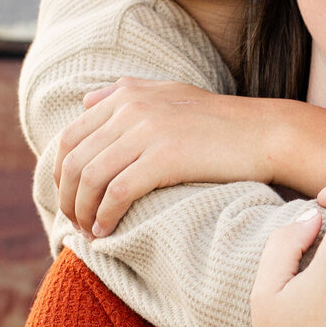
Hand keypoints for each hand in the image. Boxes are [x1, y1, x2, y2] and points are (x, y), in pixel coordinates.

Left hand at [54, 78, 279, 235]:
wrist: (265, 133)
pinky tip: (107, 231)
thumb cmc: (220, 121)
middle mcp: (131, 108)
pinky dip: (105, 216)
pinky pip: (117, 193)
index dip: (60, 175)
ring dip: (82, 212)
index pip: (69, 137)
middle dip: (67, 198)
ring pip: (90, 178)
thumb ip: (126, 93)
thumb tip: (86, 102)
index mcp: (126, 94)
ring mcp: (147, 131)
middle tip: (75, 224)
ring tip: (90, 232)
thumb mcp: (169, 94)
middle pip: (74, 161)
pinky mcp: (165, 157)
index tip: (70, 200)